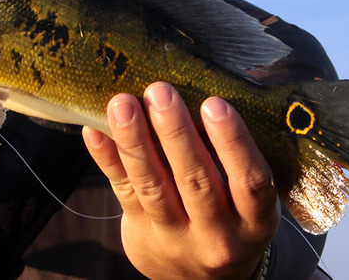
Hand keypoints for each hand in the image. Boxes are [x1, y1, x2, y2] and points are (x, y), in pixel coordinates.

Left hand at [82, 82, 279, 279]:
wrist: (199, 279)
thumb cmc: (227, 217)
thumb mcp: (244, 201)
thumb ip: (229, 158)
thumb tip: (199, 88)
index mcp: (254, 222)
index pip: (250, 183)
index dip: (233, 143)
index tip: (214, 103)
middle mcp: (218, 236)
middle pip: (196, 181)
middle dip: (176, 133)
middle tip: (160, 91)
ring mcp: (176, 239)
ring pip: (153, 187)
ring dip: (135, 141)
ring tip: (123, 103)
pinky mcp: (141, 235)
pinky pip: (122, 193)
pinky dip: (107, 159)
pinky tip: (94, 130)